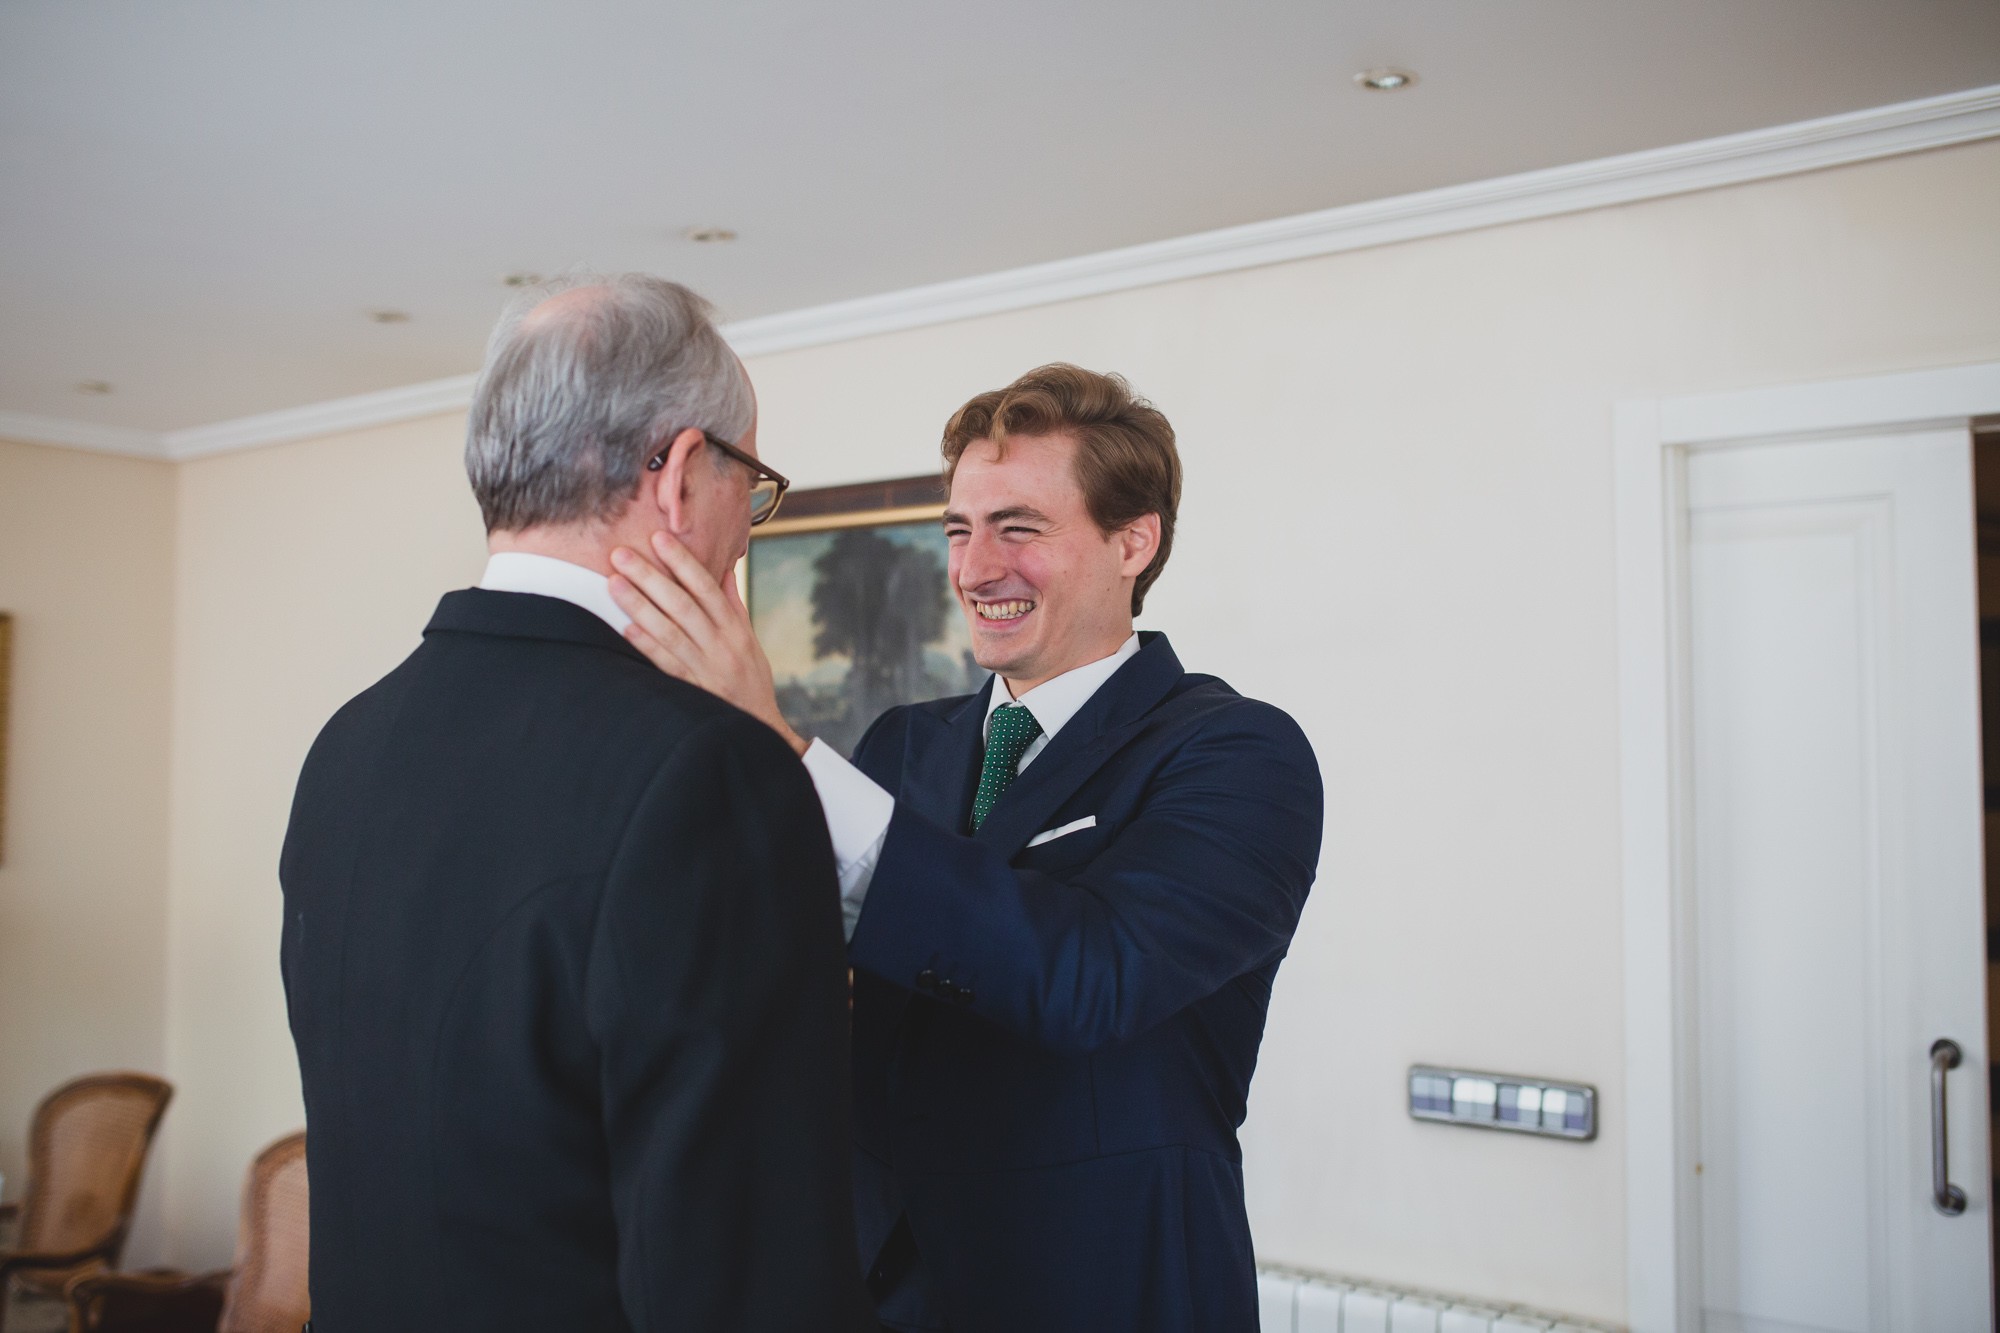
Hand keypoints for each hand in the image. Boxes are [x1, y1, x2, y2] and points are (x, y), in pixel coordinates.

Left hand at [608, 533, 807, 755]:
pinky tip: (625, 627)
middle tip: (621, 553)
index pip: (706, 587)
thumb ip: (733, 604)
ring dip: (640, 605)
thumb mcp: (748, 640)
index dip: (683, 562)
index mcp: (734, 629)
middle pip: (682, 604)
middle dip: (651, 576)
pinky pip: (666, 665)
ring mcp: (705, 669)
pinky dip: (647, 646)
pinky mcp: (692, 691)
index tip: (659, 538)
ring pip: (669, 631)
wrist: (758, 728)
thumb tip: (724, 569)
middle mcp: (720, 645)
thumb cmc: (751, 680)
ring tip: (614, 583)